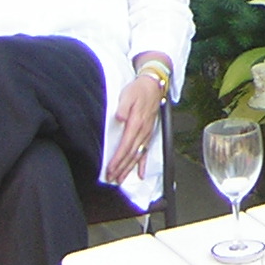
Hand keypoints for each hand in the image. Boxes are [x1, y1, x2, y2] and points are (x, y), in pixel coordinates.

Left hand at [106, 69, 164, 184]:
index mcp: (137, 123)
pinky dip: (143, 164)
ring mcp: (147, 133)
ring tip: (120, 179)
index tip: (110, 169)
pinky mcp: (149, 133)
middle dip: (121, 168)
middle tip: (111, 178)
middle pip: (131, 154)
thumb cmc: (139, 90)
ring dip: (129, 169)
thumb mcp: (128, 94)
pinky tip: (141, 174)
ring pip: (137, 155)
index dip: (118, 159)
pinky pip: (146, 152)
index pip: (126, 145)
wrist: (154, 85)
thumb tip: (119, 118)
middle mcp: (143, 131)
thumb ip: (123, 107)